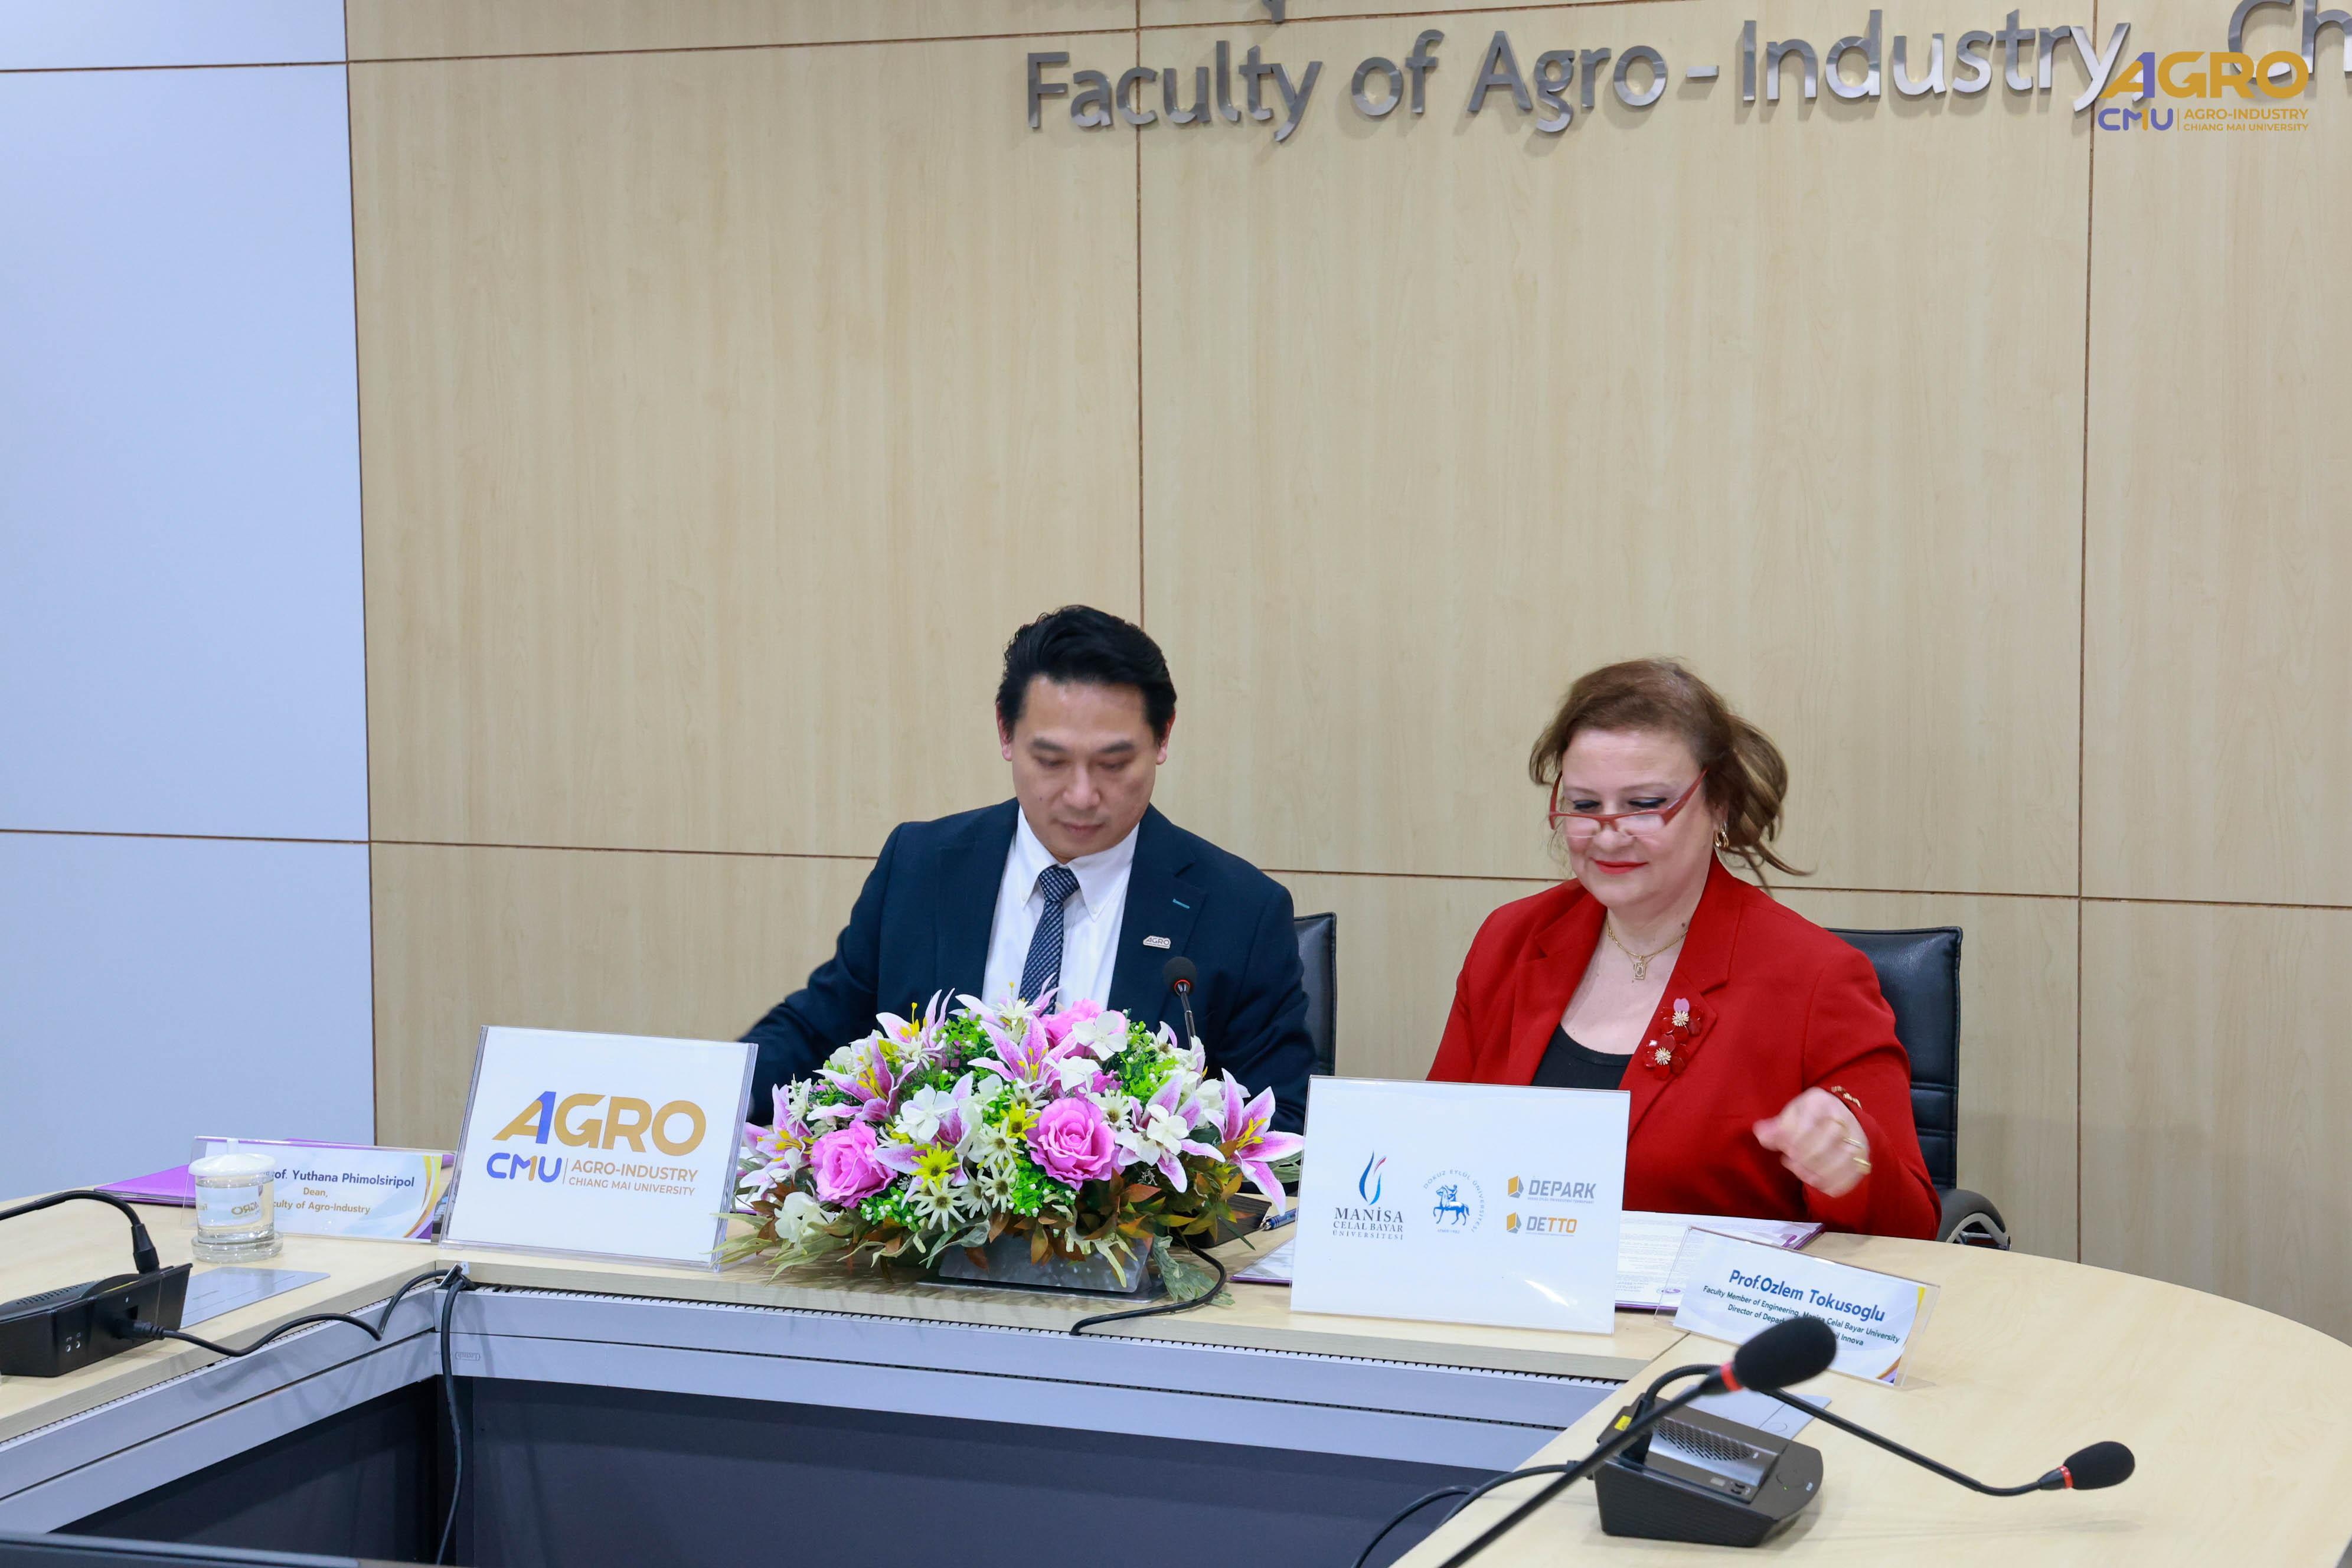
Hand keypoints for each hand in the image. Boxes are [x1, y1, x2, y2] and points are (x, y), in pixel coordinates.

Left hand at [1753, 1088, 1870, 1198]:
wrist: (1838, 1117)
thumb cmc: (1808, 1118)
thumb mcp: (1791, 1115)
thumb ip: (1776, 1126)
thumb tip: (1761, 1133)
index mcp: (1822, 1102)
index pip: (1808, 1122)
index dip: (1794, 1140)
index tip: (1784, 1148)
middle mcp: (1844, 1118)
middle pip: (1827, 1141)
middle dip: (1804, 1156)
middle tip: (1790, 1160)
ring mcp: (1857, 1138)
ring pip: (1842, 1159)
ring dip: (1817, 1171)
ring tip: (1801, 1171)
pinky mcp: (1863, 1157)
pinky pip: (1852, 1176)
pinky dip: (1832, 1183)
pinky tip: (1816, 1182)